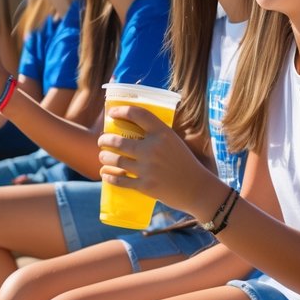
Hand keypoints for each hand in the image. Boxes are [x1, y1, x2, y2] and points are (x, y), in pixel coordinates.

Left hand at [97, 105, 220, 217]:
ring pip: (116, 161)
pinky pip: (120, 181)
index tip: (112, 112)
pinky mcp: (145, 186)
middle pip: (119, 141)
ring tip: (103, 156)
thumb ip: (156, 135)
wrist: (197, 188)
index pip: (138, 114)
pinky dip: (109, 177)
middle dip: (105, 140)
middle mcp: (153, 148)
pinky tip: (105, 174)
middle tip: (102, 140)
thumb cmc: (185, 163)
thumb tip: (133, 128)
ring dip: (105, 157)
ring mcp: (148, 168)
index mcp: (163, 133)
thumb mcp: (174, 142)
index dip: (122, 111)